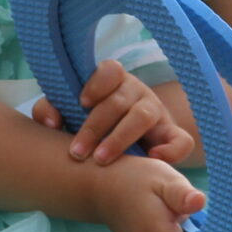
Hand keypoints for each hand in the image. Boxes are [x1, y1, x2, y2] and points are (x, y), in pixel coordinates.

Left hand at [30, 60, 198, 167]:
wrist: (124, 143)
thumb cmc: (91, 123)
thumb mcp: (69, 113)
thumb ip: (51, 110)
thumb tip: (50, 121)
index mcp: (113, 82)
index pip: (111, 71)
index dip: (97, 84)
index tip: (81, 102)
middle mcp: (137, 92)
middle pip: (119, 101)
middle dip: (95, 126)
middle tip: (77, 152)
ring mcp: (157, 113)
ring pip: (143, 117)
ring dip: (120, 138)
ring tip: (101, 160)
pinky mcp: (171, 135)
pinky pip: (180, 140)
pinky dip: (171, 150)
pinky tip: (153, 160)